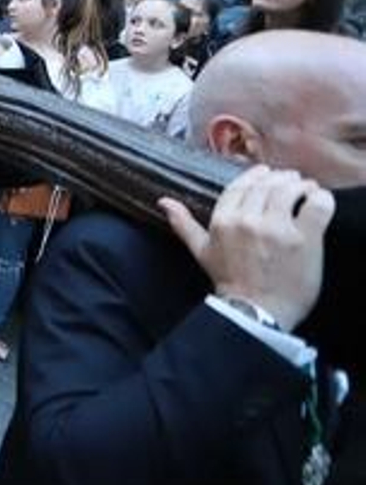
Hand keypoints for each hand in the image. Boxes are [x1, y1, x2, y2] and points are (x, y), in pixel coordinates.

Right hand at [160, 165, 333, 330]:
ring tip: (307, 189)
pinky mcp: (304, 238)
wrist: (256, 312)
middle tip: (292, 180)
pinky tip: (318, 200)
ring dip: (302, 185)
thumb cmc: (230, 283)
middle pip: (268, 183)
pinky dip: (321, 198)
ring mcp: (276, 229)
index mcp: (223, 220)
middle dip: (282, 178)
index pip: (241, 185)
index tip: (267, 173)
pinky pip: (317, 205)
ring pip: (291, 188)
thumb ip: (183, 224)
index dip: (256, 175)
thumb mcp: (201, 252)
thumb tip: (164, 201)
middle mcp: (248, 220)